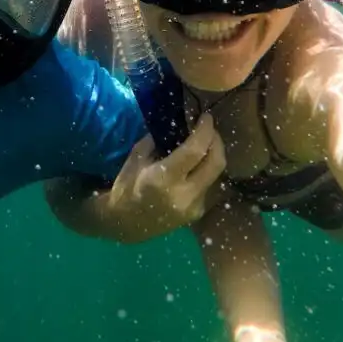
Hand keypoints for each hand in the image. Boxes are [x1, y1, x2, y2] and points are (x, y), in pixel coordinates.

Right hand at [103, 113, 225, 241]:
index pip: (195, 150)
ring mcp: (193, 207)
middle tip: (209, 129)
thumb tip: (181, 122)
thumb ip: (160, 139)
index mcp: (163, 179)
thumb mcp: (137, 156)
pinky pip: (208, 185)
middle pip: (216, 162)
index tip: (206, 117)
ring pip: (216, 174)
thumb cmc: (127, 186)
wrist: (125, 224)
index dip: (205, 130)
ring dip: (213, 156)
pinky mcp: (197, 213)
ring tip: (203, 144)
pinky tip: (195, 167)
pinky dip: (205, 171)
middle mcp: (183, 194)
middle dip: (217, 141)